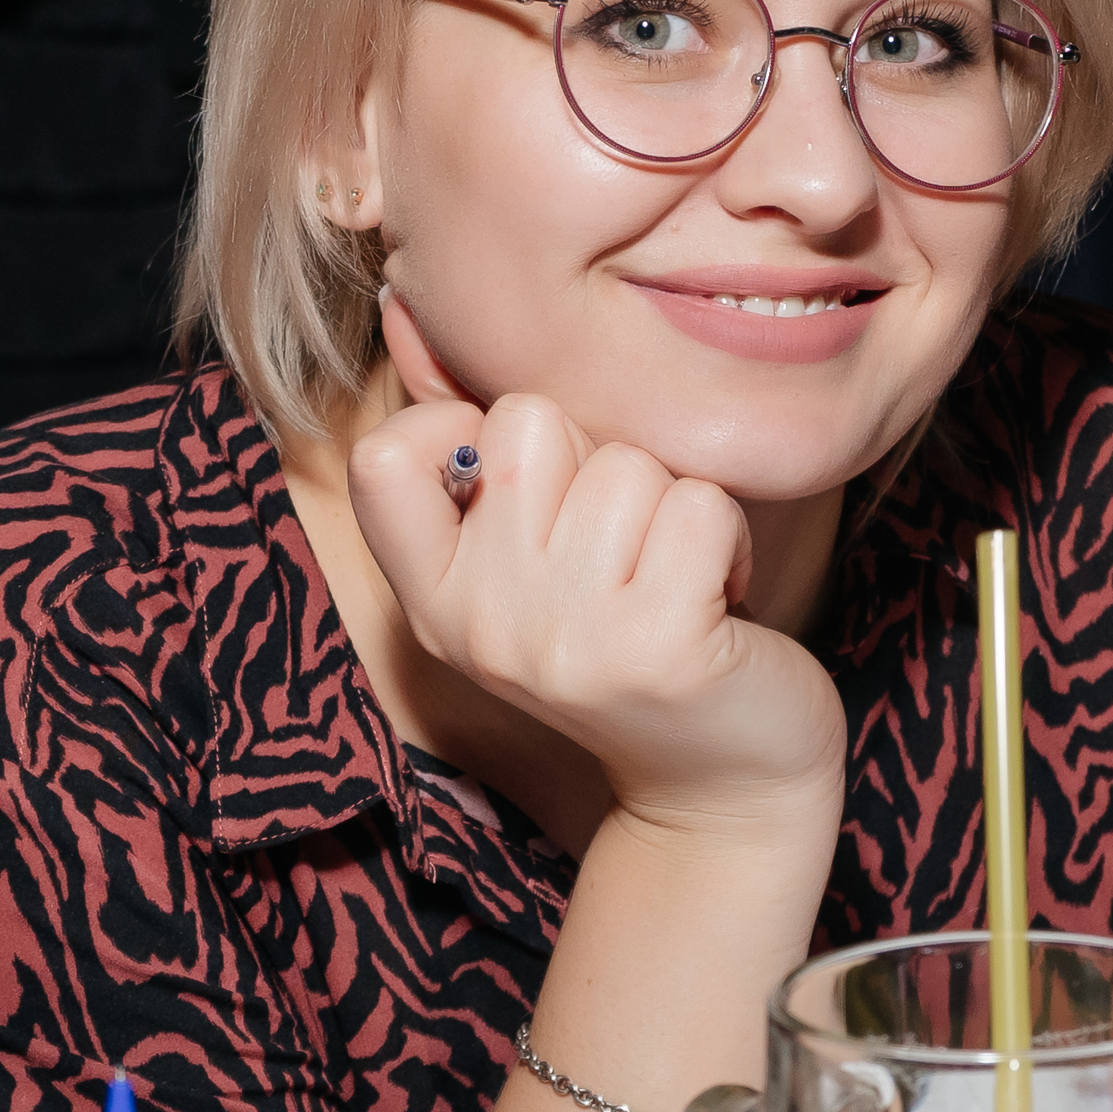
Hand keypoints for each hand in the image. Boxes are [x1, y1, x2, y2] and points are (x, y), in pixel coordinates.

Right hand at [344, 294, 848, 836]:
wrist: (724, 788)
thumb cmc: (633, 641)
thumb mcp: (529, 576)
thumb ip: (486, 480)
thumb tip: (419, 324)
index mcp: (432, 602)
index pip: (383, 456)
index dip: (459, 427)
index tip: (526, 488)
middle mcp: (481, 624)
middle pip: (530, 423)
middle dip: (599, 461)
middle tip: (624, 551)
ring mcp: (566, 640)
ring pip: (627, 462)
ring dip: (674, 507)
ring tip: (674, 580)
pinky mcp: (658, 646)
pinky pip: (701, 504)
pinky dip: (729, 541)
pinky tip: (718, 604)